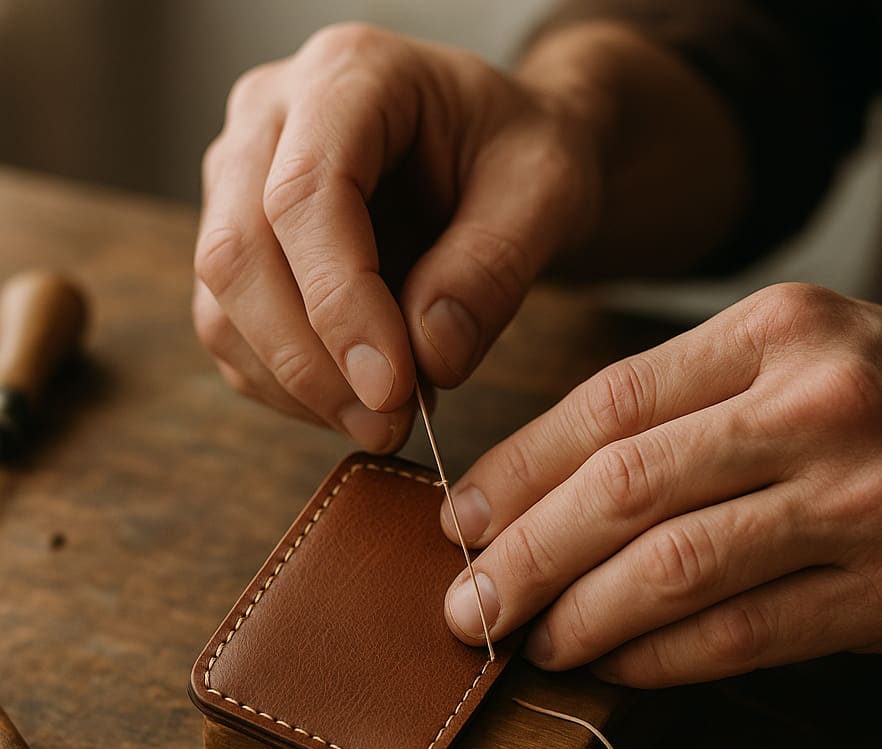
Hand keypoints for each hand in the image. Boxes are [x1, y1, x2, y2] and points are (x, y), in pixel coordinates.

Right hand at [193, 23, 601, 448]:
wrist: (499, 155)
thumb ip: (492, 267)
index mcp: (347, 77)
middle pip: (239, 254)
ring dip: (297, 386)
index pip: (304, 197)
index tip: (393, 389)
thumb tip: (429, 356)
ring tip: (384, 420)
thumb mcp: (545, 192)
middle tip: (388, 426)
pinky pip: (234, 333)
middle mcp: (269, 120)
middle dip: (311, 362)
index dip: (341, 305)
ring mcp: (240, 183)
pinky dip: (288, 388)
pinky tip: (354, 403)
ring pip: (223, 304)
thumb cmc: (521, 156)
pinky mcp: (241, 246)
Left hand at [441, 283, 881, 684]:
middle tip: (468, 602)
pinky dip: (658, 660)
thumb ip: (683, 405)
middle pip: (623, 488)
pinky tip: (614, 666)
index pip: (606, 404)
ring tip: (532, 640)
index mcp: (777, 330)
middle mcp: (816, 405)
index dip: (516, 471)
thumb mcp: (801, 355)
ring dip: (581, 617)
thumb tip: (548, 484)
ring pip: (672, 569)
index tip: (462, 519)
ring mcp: (858, 500)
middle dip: (524, 555)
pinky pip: (738, 636)